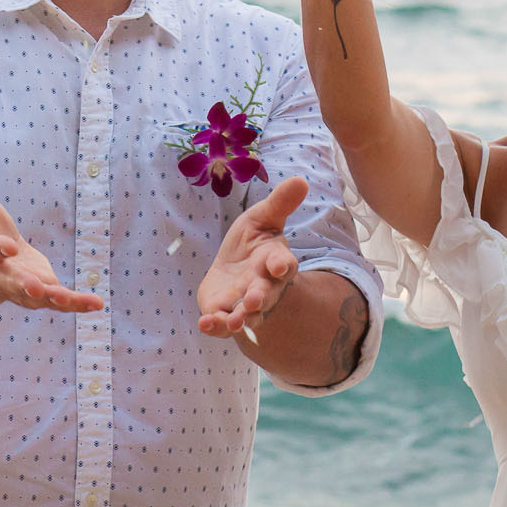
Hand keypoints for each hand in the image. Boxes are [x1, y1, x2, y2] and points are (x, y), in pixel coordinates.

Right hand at [0, 167, 104, 312]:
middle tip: (34, 288)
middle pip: (7, 282)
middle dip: (21, 285)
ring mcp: (19, 286)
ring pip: (34, 296)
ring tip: (68, 299)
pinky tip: (96, 303)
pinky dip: (76, 303)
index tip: (9, 245)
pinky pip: (58, 300)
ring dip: (52, 298)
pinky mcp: (41, 290)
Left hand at [196, 176, 306, 337]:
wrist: (233, 267)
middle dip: (259, 298)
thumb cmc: (253, 240)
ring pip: (245, 316)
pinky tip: (204, 323)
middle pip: (264, 295)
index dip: (282, 265)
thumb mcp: (263, 217)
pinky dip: (214, 326)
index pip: (283, 265)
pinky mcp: (223, 313)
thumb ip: (280, 203)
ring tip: (234, 322)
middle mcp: (263, 286)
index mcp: (275, 261)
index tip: (280, 266)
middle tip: (253, 301)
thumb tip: (301, 179)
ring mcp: (243, 304)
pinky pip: (221, 325)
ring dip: (239, 320)